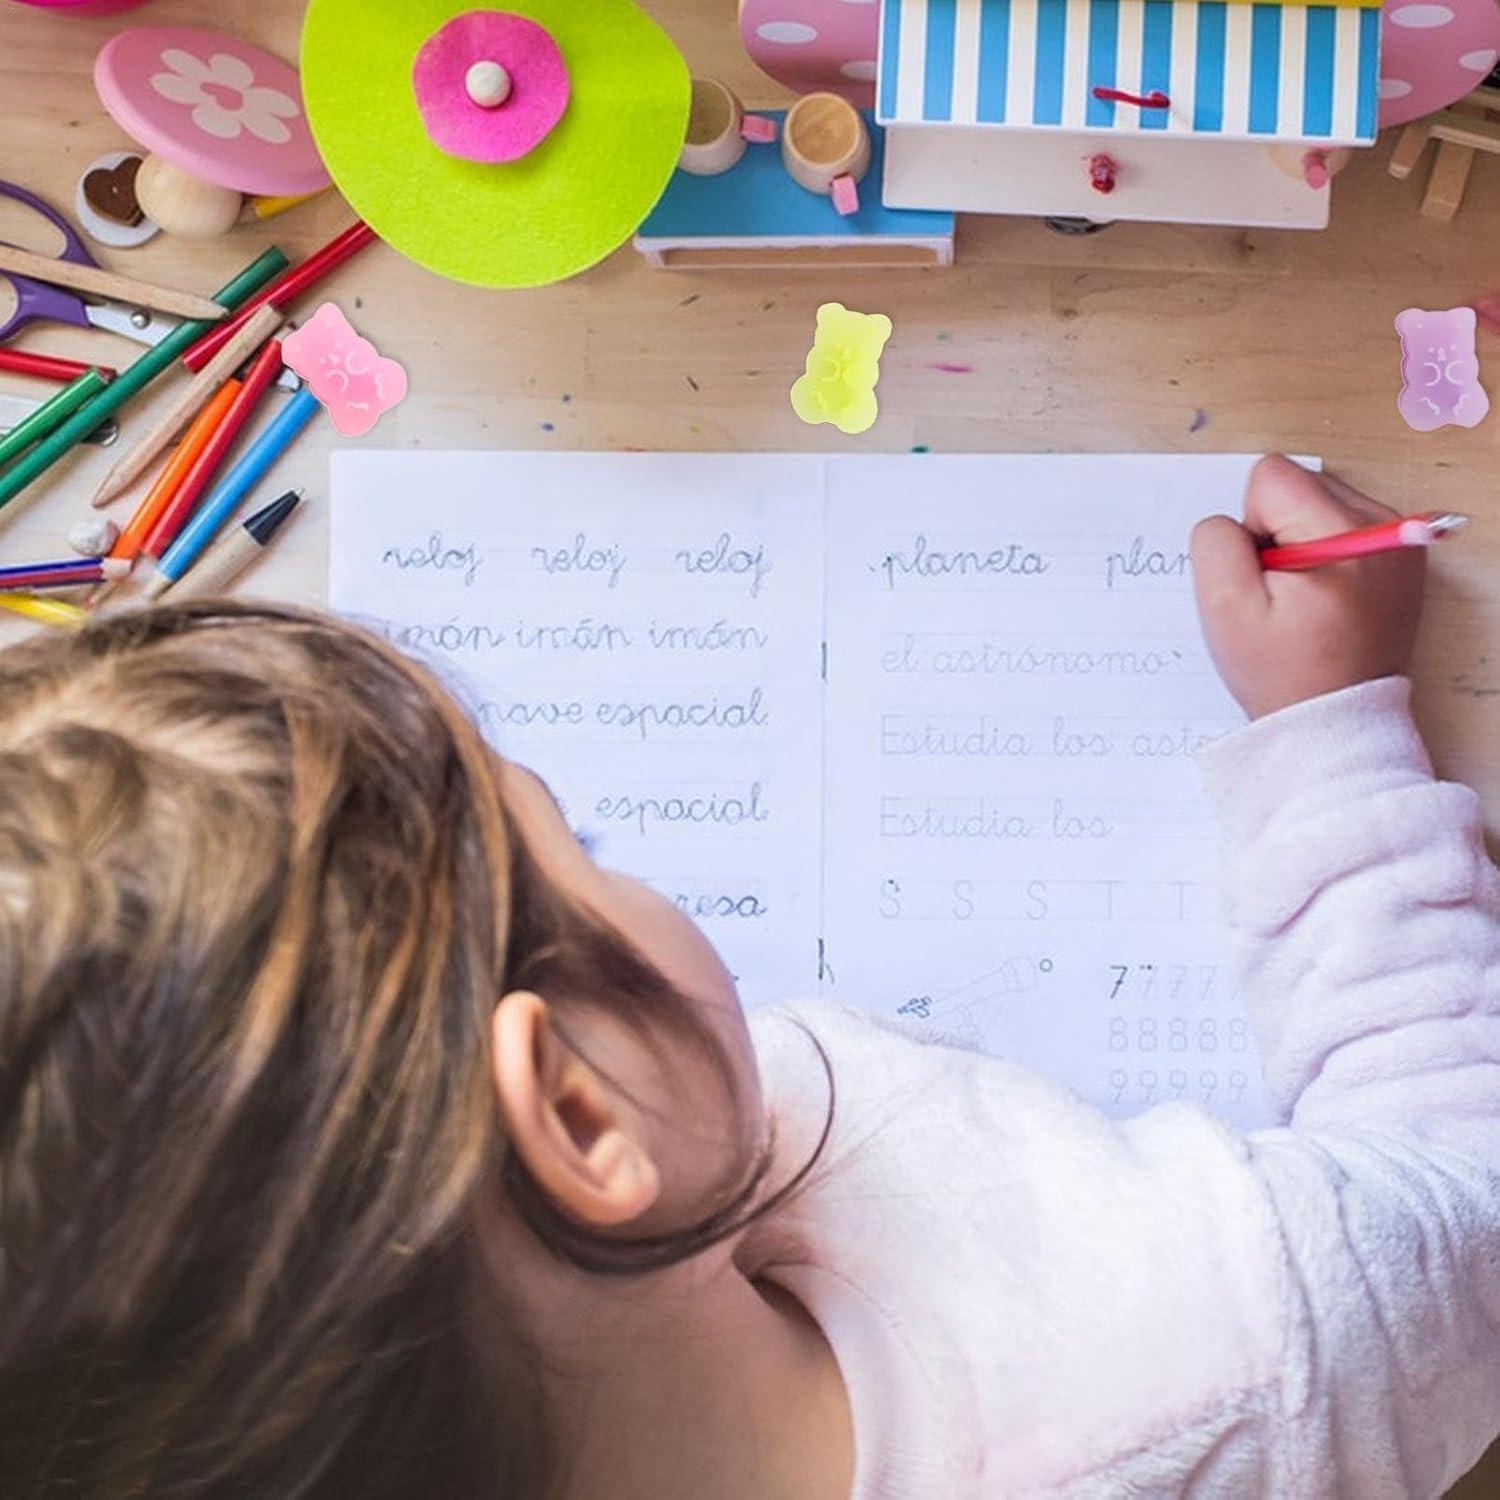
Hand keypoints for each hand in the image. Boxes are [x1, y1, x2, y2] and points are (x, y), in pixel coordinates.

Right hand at [1191, 456, 1426, 719]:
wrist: (1335, 720)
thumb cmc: (1282, 671)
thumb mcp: (1225, 608)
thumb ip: (1215, 542)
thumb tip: (1233, 521)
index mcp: (1343, 532)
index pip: (1271, 478)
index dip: (1249, 527)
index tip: (1264, 577)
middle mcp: (1382, 525)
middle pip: (1299, 485)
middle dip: (1276, 532)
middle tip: (1282, 593)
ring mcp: (1397, 540)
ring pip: (1318, 503)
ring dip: (1299, 543)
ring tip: (1304, 599)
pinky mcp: (1399, 556)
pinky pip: (1341, 526)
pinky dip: (1324, 554)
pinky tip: (1324, 598)